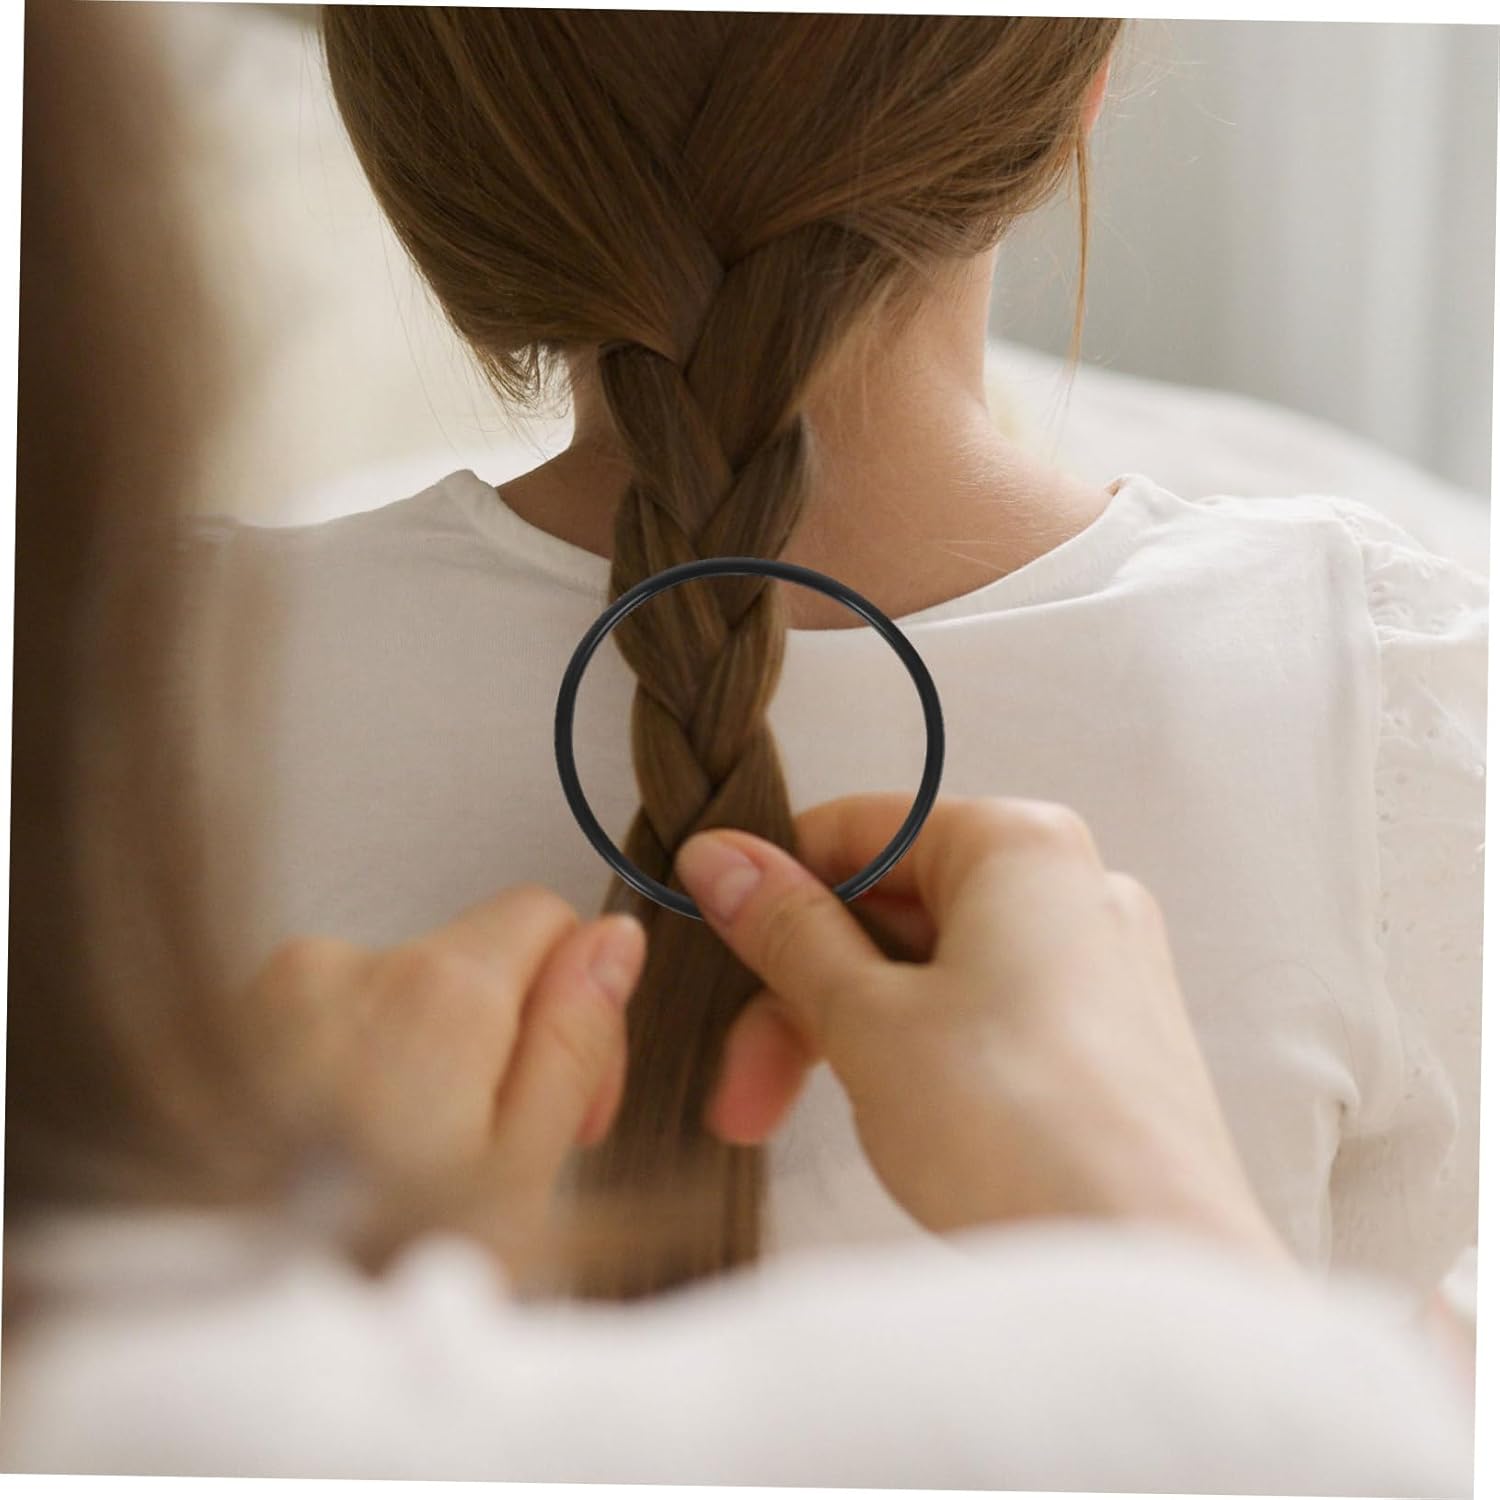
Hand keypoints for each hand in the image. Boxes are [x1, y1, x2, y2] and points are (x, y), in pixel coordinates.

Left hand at [247, 888, 645, 1245]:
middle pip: (472, 962)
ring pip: (399, 999)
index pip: (546, 917)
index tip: (562, 1097)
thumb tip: (611, 942)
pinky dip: (348, 1075)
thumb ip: (573, 1038)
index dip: (576, 1003)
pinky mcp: (227, 1026)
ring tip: (397, 1174)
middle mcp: (351, 964)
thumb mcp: (519, 1171)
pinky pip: (327, 1023)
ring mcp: (276, 992)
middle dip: (495, 1043)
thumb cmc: (364, 1272)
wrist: (216, 1324)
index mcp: (438, 992)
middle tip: (481, 1157)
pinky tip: (337, 1160)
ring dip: (419, 1065)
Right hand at [677, 794, 1285, 1259]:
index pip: (863, 827)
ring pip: (930, 974)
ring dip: (843, 1037)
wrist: (1148, 1272)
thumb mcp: (866, 1019)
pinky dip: (913, 1057)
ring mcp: (1098, 969)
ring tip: (781, 1122)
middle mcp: (1072, 890)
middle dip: (798, 995)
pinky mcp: (1107, 1046)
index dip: (775, 886)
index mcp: (1021, 846)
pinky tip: (885, 1122)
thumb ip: (788, 930)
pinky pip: (981, 1021)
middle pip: (892, 911)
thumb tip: (717, 854)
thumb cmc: (1009, 1126)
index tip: (709, 942)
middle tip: (741, 1086)